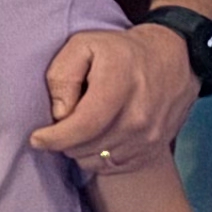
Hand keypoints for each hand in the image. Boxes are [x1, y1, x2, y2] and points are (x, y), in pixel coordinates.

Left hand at [34, 22, 196, 177]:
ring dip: (80, 148)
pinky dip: (98, 155)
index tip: (36, 138)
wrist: (174, 58)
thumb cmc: (120, 51)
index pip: (82, 126)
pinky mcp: (153, 150)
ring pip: (96, 160)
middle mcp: (138, 117)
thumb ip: (62, 75)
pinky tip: (97, 135)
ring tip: (81, 126)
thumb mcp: (83, 45)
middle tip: (62, 123)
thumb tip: (59, 113)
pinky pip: (113, 166)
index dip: (54, 138)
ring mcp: (149, 137)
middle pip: (85, 146)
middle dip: (64, 140)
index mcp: (119, 86)